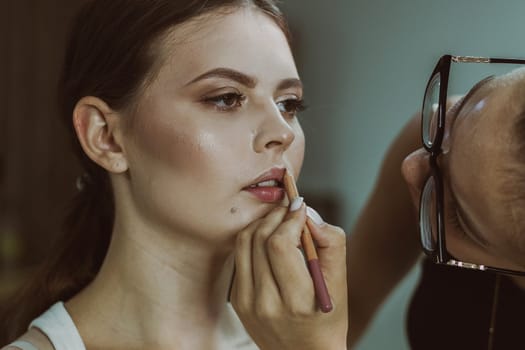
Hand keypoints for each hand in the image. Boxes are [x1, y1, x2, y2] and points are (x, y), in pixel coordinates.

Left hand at [230, 199, 346, 349]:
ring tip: (279, 218)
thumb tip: (308, 213)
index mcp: (297, 301)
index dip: (289, 218)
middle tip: (290, 207)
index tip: (300, 205)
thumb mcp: (340, 281)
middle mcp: (266, 303)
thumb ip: (331, 242)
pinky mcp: (237, 299)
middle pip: (260, 239)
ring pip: (245, 242)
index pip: (280, 245)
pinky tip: (268, 237)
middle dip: (276, 215)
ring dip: (263, 223)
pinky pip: (240, 255)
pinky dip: (253, 239)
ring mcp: (247, 302)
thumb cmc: (327, 314)